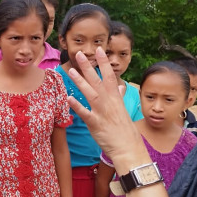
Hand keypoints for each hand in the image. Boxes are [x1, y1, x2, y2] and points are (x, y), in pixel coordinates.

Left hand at [65, 48, 145, 164]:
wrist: (128, 147)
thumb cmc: (124, 130)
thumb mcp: (123, 110)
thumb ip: (120, 97)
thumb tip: (122, 86)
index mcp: (115, 98)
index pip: (109, 76)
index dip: (103, 62)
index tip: (99, 49)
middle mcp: (109, 102)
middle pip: (98, 81)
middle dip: (89, 67)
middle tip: (79, 54)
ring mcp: (102, 112)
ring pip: (90, 93)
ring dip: (81, 82)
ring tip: (71, 71)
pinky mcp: (96, 124)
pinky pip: (85, 113)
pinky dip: (77, 106)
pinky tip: (68, 98)